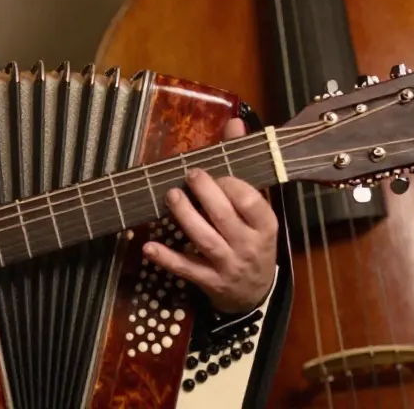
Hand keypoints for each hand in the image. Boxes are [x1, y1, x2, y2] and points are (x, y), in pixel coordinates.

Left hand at [142, 118, 277, 313]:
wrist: (255, 292)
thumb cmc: (253, 239)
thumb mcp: (256, 207)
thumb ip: (243, 164)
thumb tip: (235, 122)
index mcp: (264, 225)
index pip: (250, 202)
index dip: (231, 184)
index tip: (217, 173)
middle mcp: (248, 245)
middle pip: (224, 217)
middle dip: (205, 194)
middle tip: (189, 174)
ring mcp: (228, 265)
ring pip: (205, 240)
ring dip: (185, 217)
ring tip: (170, 195)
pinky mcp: (209, 282)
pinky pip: (186, 269)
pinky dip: (167, 258)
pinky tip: (148, 246)